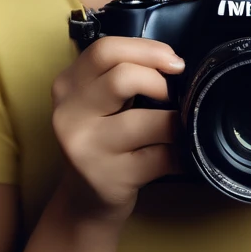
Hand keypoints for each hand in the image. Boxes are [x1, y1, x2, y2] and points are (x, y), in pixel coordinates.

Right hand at [50, 36, 185, 226]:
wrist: (84, 201)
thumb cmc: (102, 140)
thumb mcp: (96, 103)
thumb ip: (119, 75)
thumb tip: (173, 61)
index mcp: (67, 86)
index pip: (106, 50)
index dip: (147, 50)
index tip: (172, 61)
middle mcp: (69, 114)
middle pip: (123, 77)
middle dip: (160, 82)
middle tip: (173, 95)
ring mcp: (87, 148)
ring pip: (148, 120)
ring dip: (176, 122)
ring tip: (181, 126)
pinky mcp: (109, 178)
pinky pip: (161, 157)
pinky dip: (181, 153)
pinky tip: (182, 154)